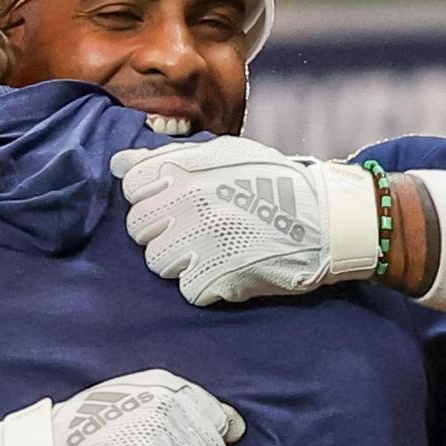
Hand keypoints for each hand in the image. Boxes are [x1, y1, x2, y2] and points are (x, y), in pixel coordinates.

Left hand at [110, 137, 380, 305]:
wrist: (327, 219)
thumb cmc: (273, 183)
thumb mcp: (224, 155)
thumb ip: (168, 158)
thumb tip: (118, 164)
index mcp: (190, 169)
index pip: (134, 187)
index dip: (153, 198)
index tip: (177, 202)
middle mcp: (192, 202)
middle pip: (140, 228)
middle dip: (163, 231)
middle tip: (197, 230)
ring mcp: (205, 241)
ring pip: (158, 262)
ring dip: (181, 260)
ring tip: (212, 251)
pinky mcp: (220, 277)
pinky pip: (187, 289)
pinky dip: (205, 285)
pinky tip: (227, 270)